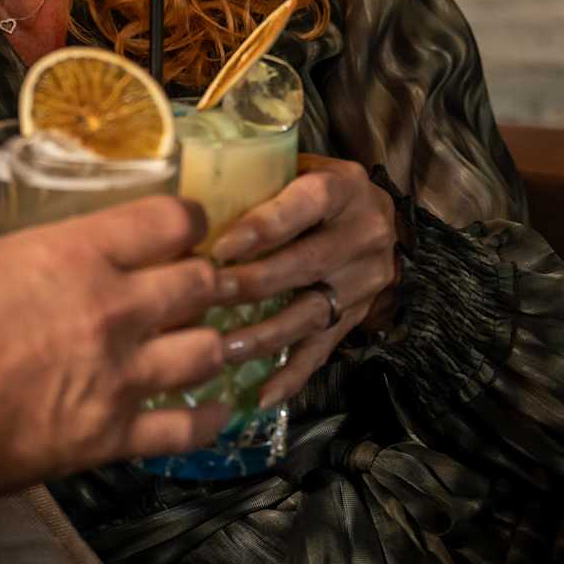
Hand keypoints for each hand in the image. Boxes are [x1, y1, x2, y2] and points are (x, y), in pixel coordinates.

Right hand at [0, 194, 229, 495]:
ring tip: (205, 337)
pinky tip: (214, 409)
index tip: (184, 224)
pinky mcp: (109, 437)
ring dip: (210, 341)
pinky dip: (205, 419)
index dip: (187, 218)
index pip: (170, 220)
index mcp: (77, 255)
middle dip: (204, 277)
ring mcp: (119, 378)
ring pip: (206, 352)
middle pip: (200, 283)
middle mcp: (115, 312)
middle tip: (195, 279)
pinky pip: (183, 429)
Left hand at [206, 154, 400, 407]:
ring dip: (265, 334)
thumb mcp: (300, 168)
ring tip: (223, 348)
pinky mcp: (357, 318)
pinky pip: (322, 350)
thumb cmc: (316, 189)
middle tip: (206, 296)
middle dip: (252, 284)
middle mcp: (364, 234)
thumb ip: (258, 179)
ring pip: (311, 313)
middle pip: (306, 264)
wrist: (378, 218)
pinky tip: (260, 395)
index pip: (307, 204)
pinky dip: (291, 376)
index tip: (221, 247)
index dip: (264, 226)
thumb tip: (184, 197)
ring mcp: (364, 282)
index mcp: (345, 188)